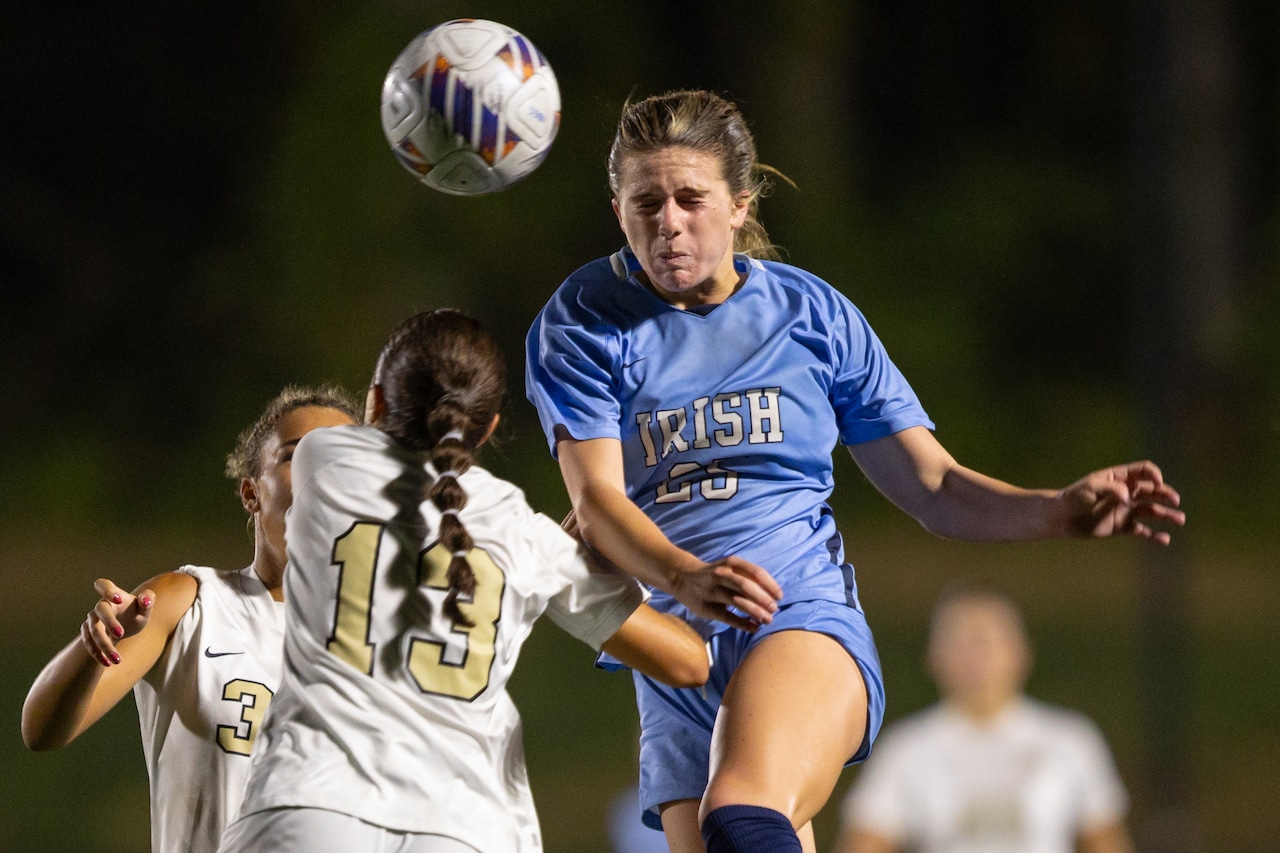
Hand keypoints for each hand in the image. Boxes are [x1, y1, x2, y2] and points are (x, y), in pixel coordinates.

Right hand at [79, 578, 154, 666]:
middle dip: (109, 621)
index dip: (107, 590)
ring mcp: (92, 620)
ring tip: (117, 659)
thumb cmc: (135, 614)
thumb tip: (147, 600)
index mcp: (114, 595)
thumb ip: (148, 601)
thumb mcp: (145, 609)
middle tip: (121, 634)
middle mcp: (101, 606)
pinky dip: (98, 653)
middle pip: (99, 610)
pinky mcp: (87, 633)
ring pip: (93, 630)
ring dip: (104, 645)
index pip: (103, 585)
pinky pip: (89, 643)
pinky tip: (108, 663)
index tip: (117, 598)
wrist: (125, 627)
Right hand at [669, 555, 783, 632]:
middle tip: (775, 609)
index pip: (755, 572)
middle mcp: (721, 575)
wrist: (683, 577)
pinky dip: (742, 623)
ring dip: (755, 611)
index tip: (780, 596)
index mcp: (731, 563)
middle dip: (763, 599)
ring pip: (737, 601)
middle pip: (746, 586)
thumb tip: (772, 592)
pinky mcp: (706, 607)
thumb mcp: (730, 567)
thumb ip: (748, 576)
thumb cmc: (715, 574)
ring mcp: (712, 591)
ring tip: (768, 620)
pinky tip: (753, 628)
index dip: (770, 585)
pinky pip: (727, 617)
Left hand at [1059, 461, 1184, 543]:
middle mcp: (1125, 493)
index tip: (1157, 482)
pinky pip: (1142, 531)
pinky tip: (1165, 540)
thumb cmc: (1072, 498)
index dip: (1153, 474)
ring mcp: (1125, 510)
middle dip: (1165, 494)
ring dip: (1166, 515)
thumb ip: (1110, 490)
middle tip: (1175, 501)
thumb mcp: (1089, 489)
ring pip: (1151, 511)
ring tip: (1179, 520)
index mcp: (1118, 478)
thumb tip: (1129, 496)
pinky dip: (1154, 536)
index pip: (1143, 470)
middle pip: (1152, 491)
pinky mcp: (1121, 526)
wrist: (1060, 519)